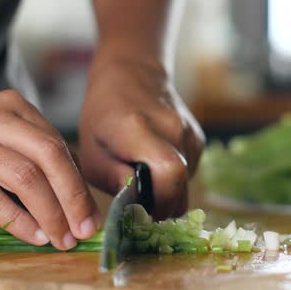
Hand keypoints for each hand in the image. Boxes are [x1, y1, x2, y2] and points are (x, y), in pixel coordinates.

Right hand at [0, 90, 99, 249]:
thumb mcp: (6, 138)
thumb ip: (42, 159)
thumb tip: (83, 202)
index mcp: (12, 105)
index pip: (57, 144)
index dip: (80, 183)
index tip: (92, 214)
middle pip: (48, 156)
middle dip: (73, 197)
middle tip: (84, 228)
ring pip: (24, 179)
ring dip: (50, 214)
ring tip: (62, 238)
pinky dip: (20, 222)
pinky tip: (34, 236)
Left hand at [78, 56, 204, 219]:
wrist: (132, 75)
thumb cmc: (103, 116)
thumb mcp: (92, 152)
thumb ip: (115, 180)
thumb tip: (138, 209)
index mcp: (140, 129)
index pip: (169, 174)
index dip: (159, 202)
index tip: (140, 215)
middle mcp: (173, 129)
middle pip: (181, 187)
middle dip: (162, 206)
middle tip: (140, 209)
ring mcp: (190, 133)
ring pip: (186, 184)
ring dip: (167, 192)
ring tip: (144, 179)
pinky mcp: (198, 138)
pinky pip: (189, 173)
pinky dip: (174, 179)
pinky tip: (155, 165)